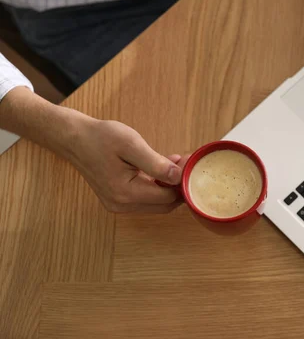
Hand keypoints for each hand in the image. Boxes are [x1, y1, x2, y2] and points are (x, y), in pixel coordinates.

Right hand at [0, 87, 187, 213]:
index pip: (167, 197)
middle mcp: (122, 205)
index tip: (190, 162)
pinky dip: (157, 185)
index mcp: (126, 193)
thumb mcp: (131, 145)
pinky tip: (162, 167)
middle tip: (185, 162)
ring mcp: (118, 204)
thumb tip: (178, 177)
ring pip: (156, 202)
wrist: (74, 138)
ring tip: (176, 162)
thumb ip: (156, 163)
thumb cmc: (101, 138)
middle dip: (179, 186)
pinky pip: (145, 198)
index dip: (182, 182)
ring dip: (169, 185)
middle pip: (164, 205)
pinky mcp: (118, 199)